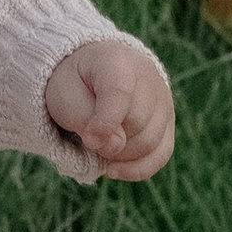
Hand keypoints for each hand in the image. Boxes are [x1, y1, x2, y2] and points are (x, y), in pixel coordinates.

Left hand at [45, 36, 173, 178]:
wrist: (89, 74)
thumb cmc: (74, 85)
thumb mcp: (64, 97)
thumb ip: (85, 120)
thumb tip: (116, 146)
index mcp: (116, 61)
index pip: (120, 93)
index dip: (104, 123)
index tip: (88, 140)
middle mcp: (148, 76)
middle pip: (136, 123)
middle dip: (108, 141)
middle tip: (87, 136)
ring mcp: (163, 99)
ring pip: (150, 143)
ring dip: (119, 155)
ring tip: (99, 144)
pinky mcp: (168, 120)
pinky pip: (161, 154)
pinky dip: (136, 168)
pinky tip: (113, 169)